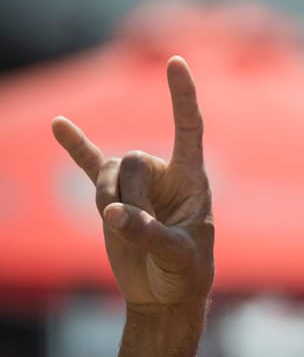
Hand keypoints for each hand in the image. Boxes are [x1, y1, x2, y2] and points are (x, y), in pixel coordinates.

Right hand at [51, 56, 213, 309]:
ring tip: (122, 227)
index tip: (175, 61)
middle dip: (127, 194)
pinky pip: (90, 165)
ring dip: (106, 200)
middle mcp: (165, 175)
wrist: (164, 295)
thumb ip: (150, 234)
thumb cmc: (185, 274)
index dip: (182, 96)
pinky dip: (75, 146)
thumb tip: (115, 214)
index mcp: (192, 179)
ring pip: (108, 171)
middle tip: (136, 227)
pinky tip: (58, 125)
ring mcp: (137, 184)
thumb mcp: (178, 257)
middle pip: (132, 160)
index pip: (188, 127)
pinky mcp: (113, 198)